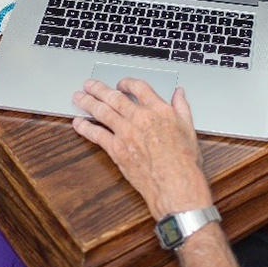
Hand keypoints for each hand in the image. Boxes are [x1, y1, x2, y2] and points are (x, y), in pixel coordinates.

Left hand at [71, 79, 213, 219]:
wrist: (175, 183)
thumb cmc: (184, 161)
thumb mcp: (189, 129)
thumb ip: (182, 107)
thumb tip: (179, 94)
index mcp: (159, 110)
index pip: (139, 88)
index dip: (127, 83)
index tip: (121, 84)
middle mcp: (139, 118)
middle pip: (114, 97)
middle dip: (99, 89)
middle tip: (89, 84)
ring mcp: (126, 132)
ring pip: (102, 111)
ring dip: (88, 102)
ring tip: (79, 97)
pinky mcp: (116, 149)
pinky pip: (97, 134)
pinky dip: (85, 127)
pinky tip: (79, 122)